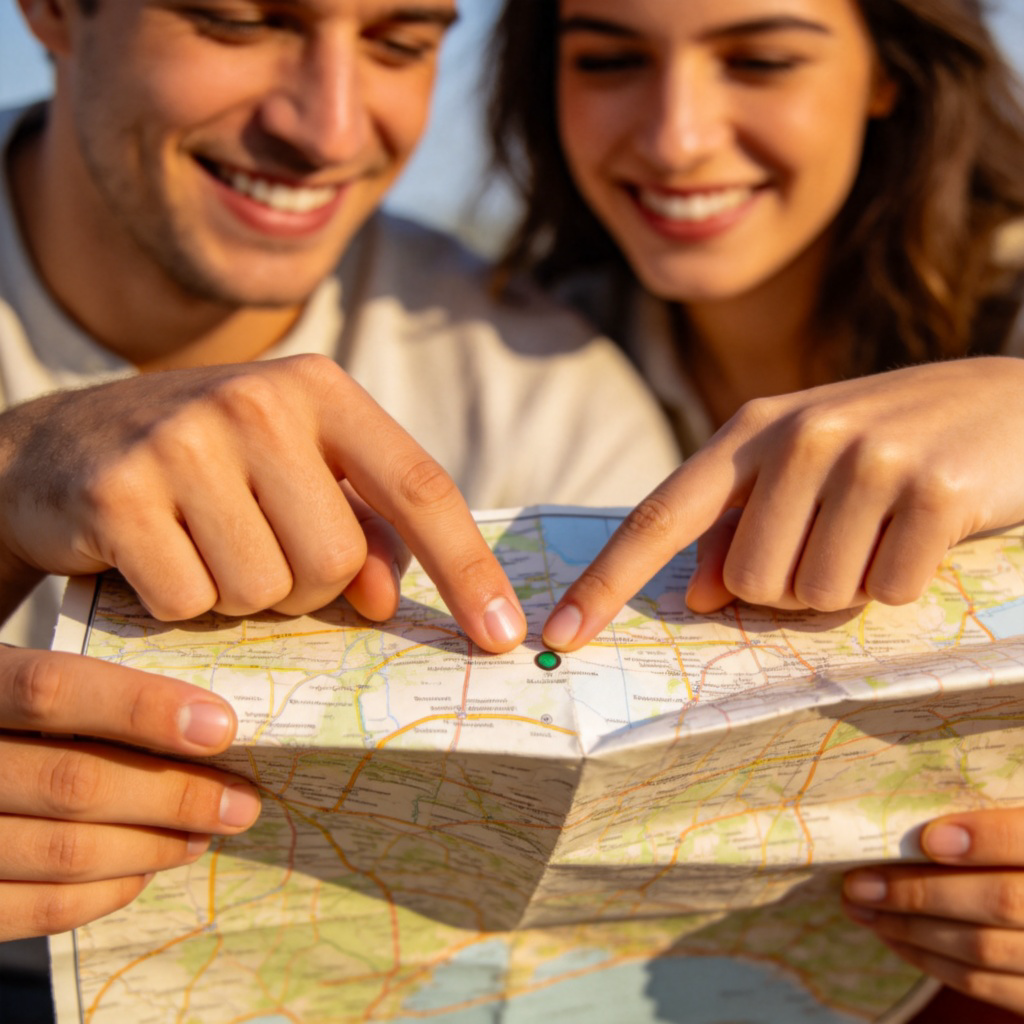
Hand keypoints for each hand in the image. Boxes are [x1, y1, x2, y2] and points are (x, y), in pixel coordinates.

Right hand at [0, 355, 525, 651]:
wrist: (60, 448)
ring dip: (242, 594)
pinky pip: (192, 602)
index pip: (420, 485)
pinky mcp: (121, 490)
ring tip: (203, 545)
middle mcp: (260, 400)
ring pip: (267, 589)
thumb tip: (389, 597)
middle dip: (307, 585)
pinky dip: (179, 602)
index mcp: (320, 390)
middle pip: (338, 560)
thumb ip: (360, 525)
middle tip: (257, 549)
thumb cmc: (206, 470)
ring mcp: (186, 440)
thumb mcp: (293, 474)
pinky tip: (153, 555)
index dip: (467, 568)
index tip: (503, 636)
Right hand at [0, 645, 260, 939]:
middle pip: (75, 783)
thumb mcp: (25, 675)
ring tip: (204, 833)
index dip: (142, 708)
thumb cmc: (7, 718)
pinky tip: (146, 868)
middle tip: (240, 802)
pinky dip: (109, 890)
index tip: (220, 727)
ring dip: (154, 846)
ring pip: (66, 852)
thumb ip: (92, 689)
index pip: (52, 690)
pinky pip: (41, 908)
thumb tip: (204, 719)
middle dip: (176, 795)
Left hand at [542, 357, 1023, 649]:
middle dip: (794, 588)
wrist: (1015, 403)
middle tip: (844, 540)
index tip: (559, 636)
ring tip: (885, 530)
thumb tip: (703, 598)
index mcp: (752, 430)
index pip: (661, 515)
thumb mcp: (805, 472)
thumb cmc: (892, 446)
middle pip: (750, 584)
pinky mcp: (934, 488)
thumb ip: (744, 527)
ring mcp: (867, 457)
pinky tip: (927, 531)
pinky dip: (907, 581)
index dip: (607, 581)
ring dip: (852, 585)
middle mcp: (799, 435)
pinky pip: (889, 591)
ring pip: (815, 595)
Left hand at [843, 809, 1023, 1016]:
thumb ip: (979, 805)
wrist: (1023, 898)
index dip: (985, 838)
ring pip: (984, 948)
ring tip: (860, 906)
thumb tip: (916, 811)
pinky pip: (984, 985)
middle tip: (860, 881)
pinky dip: (929, 960)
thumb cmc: (1004, 843)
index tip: (929, 838)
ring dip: (911, 928)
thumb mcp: (1008, 805)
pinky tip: (890, 934)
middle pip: (1002, 901)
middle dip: (921, 891)